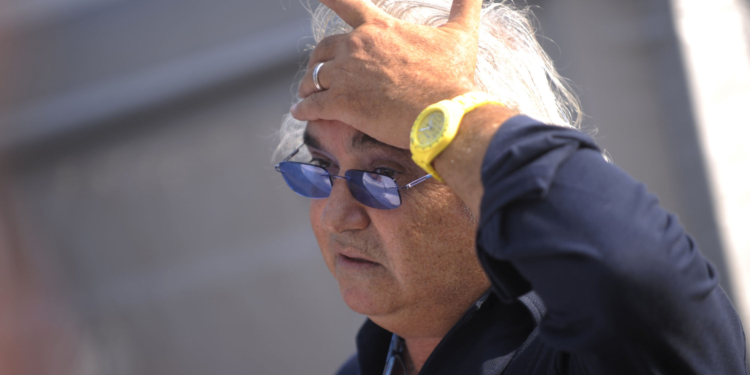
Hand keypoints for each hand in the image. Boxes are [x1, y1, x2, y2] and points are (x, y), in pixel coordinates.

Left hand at [291, 0, 483, 148]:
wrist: (446, 114)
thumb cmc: (453, 76)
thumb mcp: (462, 33)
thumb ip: (466, 4)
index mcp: (380, 28)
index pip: (346, 3)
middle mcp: (357, 46)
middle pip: (324, 48)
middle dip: (319, 59)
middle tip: (317, 71)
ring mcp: (347, 75)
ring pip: (315, 77)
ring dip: (309, 86)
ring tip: (307, 95)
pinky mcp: (341, 104)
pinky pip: (312, 105)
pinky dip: (303, 109)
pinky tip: (299, 113)